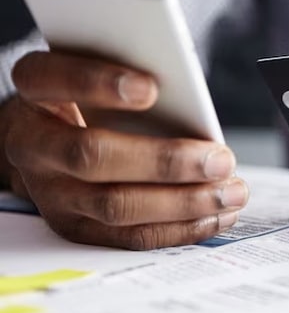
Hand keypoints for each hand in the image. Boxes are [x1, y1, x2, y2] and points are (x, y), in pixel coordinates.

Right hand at [2, 51, 248, 249]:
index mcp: (36, 92)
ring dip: (184, 202)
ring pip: (116, 206)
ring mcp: (51, 193)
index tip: (151, 88)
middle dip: (165, 162)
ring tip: (231, 192)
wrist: (46, 141)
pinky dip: (180, 228)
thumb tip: (192, 104)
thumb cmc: (89, 100)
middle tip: (220, 160)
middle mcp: (34, 145)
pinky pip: (130, 237)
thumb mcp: (99, 75)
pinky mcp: (76, 227)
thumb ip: (132, 79)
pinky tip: (217, 215)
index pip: (54, 79)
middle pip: (92, 157)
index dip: (99, 83)